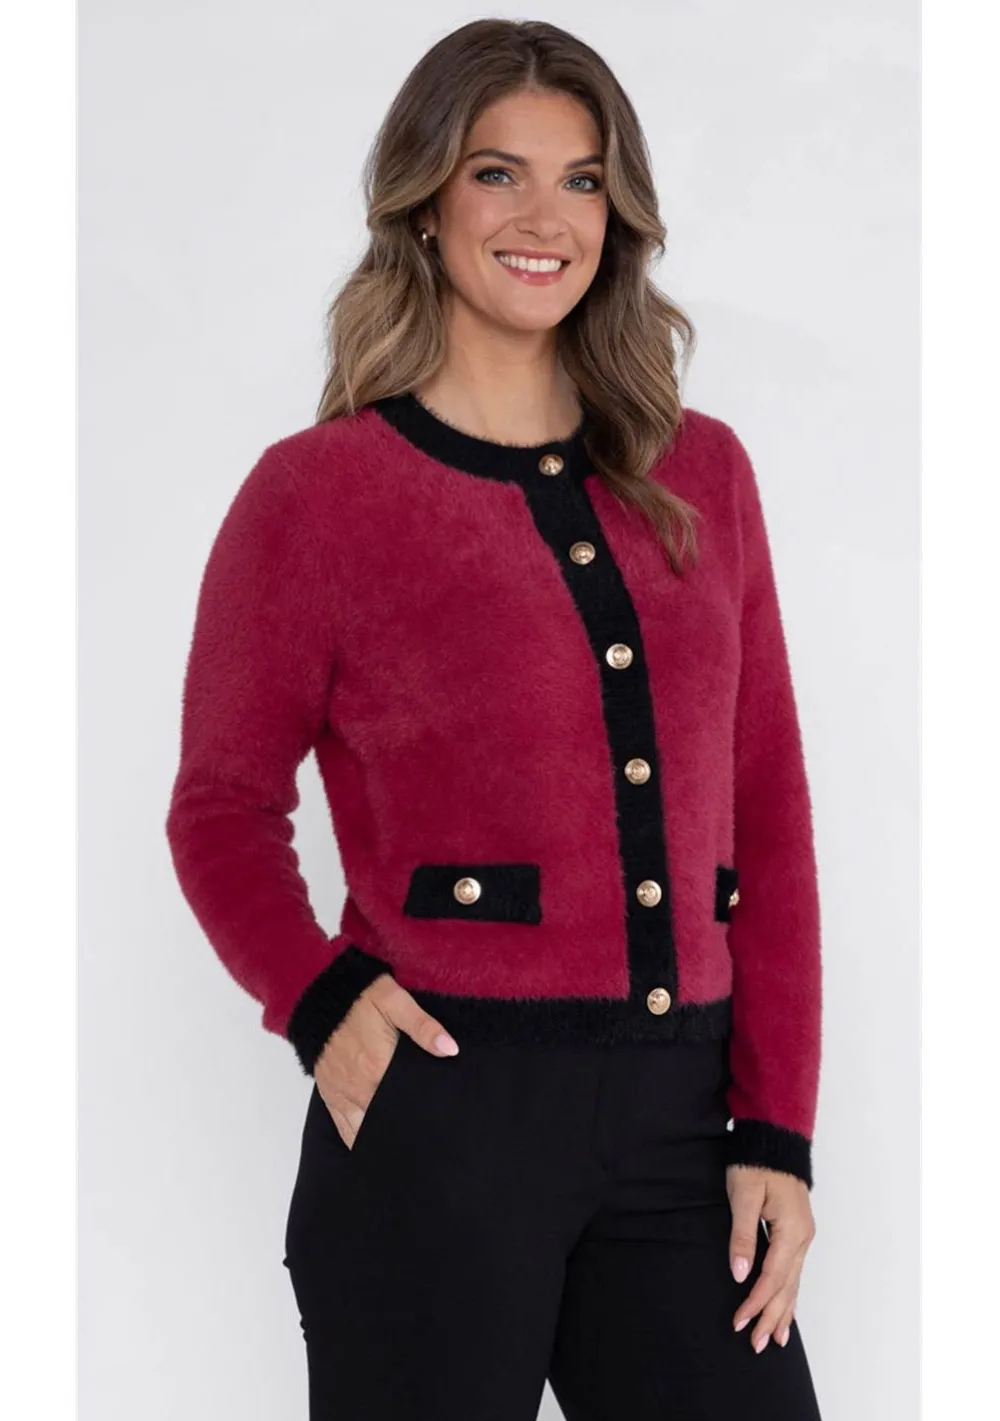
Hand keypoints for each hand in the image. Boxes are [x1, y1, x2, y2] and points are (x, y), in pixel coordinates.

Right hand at [313, 973, 459, 1149]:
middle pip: (386, 1122)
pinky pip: (343, 1127)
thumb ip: (423, 1026)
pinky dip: (357, 1139)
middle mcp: (359, 1087)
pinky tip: (372, 1148)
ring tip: (401, 1153)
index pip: (405, 1104)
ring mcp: (342, 1093)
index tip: (437, 1128)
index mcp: (378, 1067)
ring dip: (381, 1139)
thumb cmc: (360, 997)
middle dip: (404, 1132)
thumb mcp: (395, 1001)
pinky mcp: (330, 1094)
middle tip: (425, 1144)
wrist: (320, 994)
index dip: (422, 1117)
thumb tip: (450, 1049)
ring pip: (364, 1131)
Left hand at [727, 1164, 816, 1353]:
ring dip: (782, 1311)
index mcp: (792, 1231)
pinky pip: (795, 1271)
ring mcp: (803, 1236)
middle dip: (770, 1317)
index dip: (755, 1302)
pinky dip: (789, 1293)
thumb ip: (742, 1236)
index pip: (772, 1278)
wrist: (774, 1139)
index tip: (739, 1322)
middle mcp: (803, 1238)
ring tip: (774, 1339)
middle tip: (755, 1345)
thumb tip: (740, 1274)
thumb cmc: (756, 1163)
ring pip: (793, 1282)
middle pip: (787, 1287)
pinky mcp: (798, 1232)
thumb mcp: (743, 1195)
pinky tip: (787, 1309)